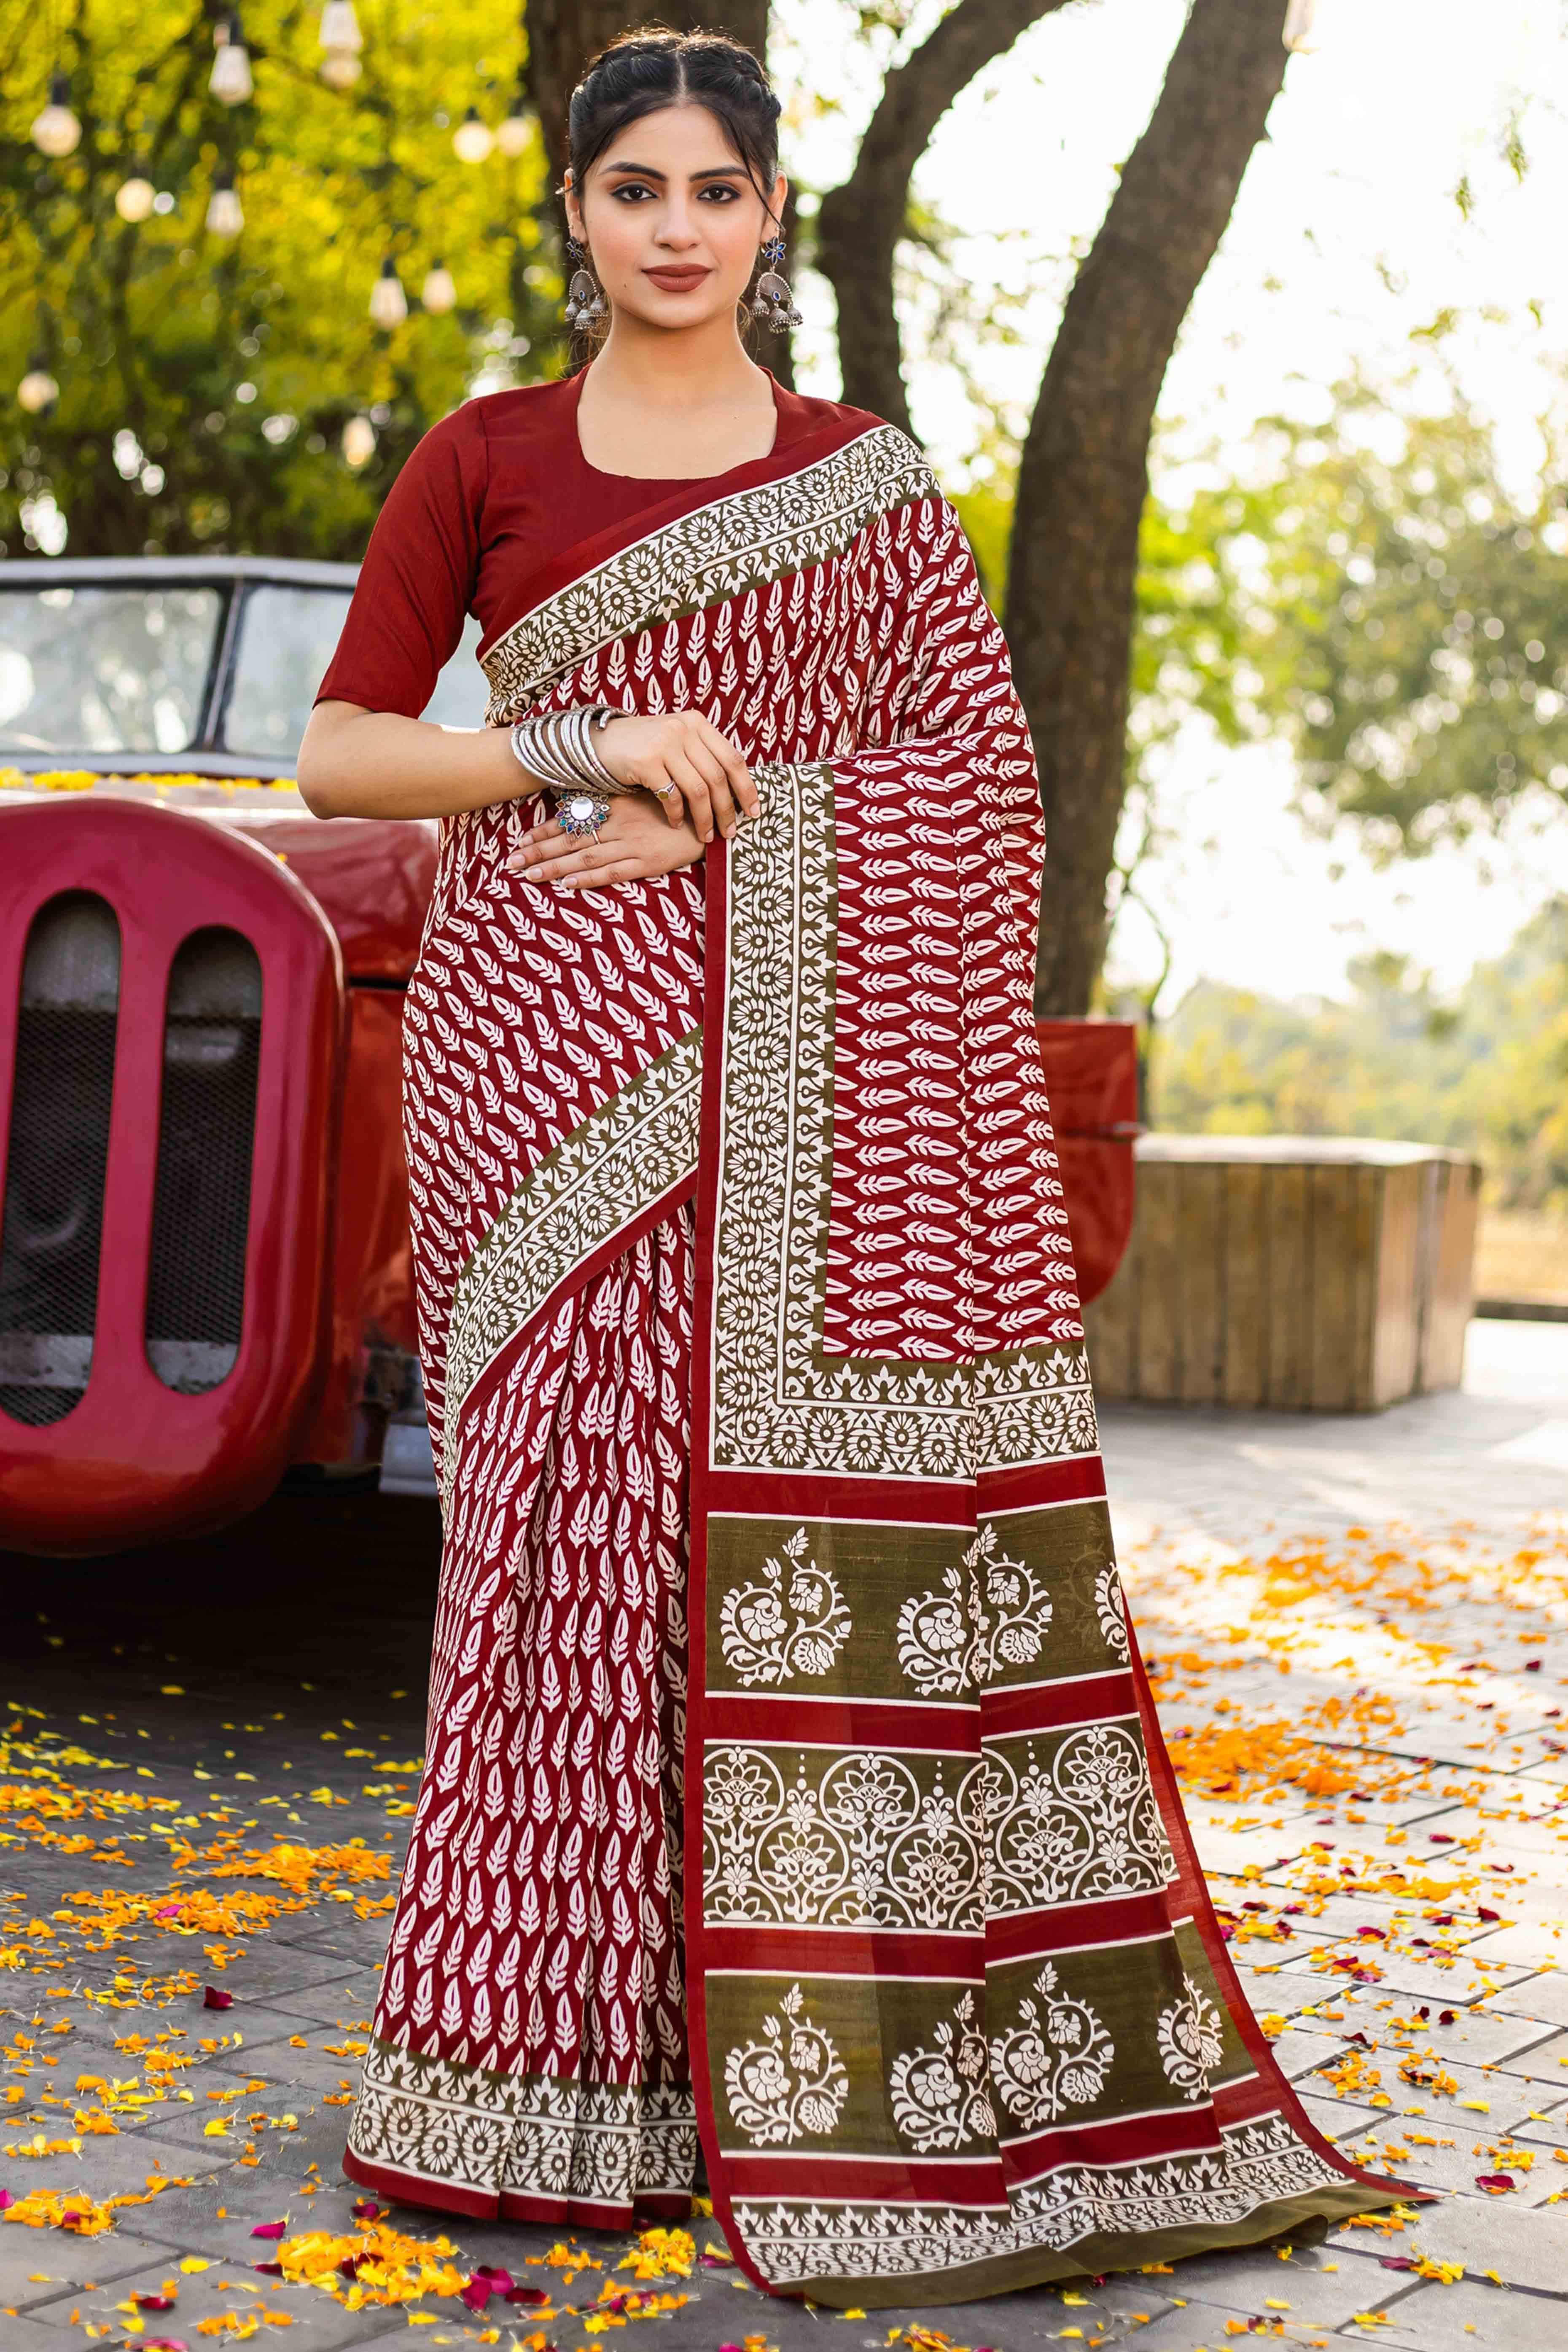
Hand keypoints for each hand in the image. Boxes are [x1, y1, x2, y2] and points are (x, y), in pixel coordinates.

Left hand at [506, 791, 705, 890]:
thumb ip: (617, 802)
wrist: (715, 818)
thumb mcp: (645, 797)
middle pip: (570, 839)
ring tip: (528, 875)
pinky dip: (588, 878)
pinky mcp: (648, 862)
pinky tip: (566, 883)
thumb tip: (586, 806)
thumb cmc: (678, 808)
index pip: (572, 819)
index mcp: (616, 805)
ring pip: (584, 856)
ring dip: (554, 866)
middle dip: (538, 851)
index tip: (521, 840)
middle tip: (511, 862)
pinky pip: (612, 872)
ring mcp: (632, 843)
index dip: (544, 831)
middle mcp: (619, 824)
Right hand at [594, 710, 756, 840]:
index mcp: (698, 723)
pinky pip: (670, 796)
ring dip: (704, 818)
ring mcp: (665, 743)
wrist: (601, 742)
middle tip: (730, 832)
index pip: (733, 758)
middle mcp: (684, 729)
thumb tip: (736, 790)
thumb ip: (702, 756)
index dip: (747, 788)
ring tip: (705, 835)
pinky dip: (676, 814)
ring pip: (698, 790)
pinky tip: (675, 824)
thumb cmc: (644, 747)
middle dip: (727, 810)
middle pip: (718, 777)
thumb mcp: (677, 741)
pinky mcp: (646, 761)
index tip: (753, 811)